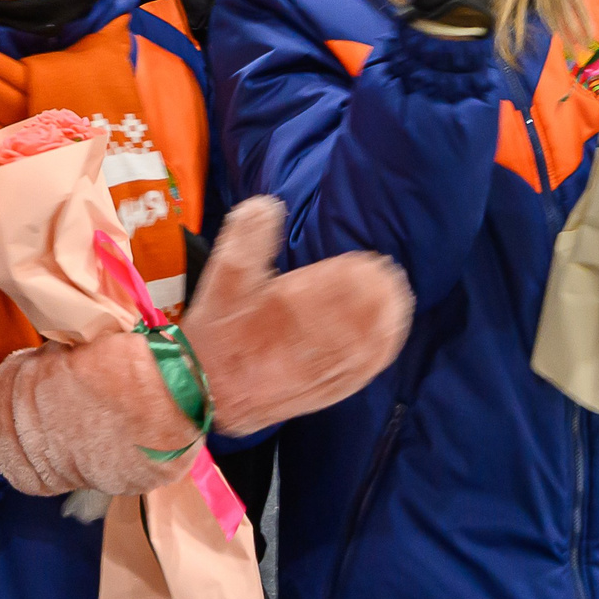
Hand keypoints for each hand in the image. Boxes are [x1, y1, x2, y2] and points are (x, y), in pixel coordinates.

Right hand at [180, 196, 412, 435]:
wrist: (200, 391)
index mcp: (278, 315)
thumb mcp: (223, 276)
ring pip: (358, 350)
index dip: (354, 277)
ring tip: (398, 299)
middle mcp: (300, 348)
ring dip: (383, 323)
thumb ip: (245, 239)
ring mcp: (312, 375)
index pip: (327, 294)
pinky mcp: (317, 394)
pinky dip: (377, 355)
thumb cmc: (215, 331)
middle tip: (391, 276)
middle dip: (376, 298)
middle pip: (351, 323)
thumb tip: (267, 205)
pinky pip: (355, 376)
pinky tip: (389, 338)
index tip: (370, 261)